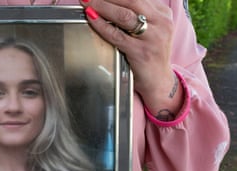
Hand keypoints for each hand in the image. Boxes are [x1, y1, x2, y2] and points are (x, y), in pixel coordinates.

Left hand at [80, 0, 183, 118]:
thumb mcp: (151, 30)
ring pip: (123, 15)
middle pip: (131, 1)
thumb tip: (111, 3)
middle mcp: (161, 22)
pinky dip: (102, 25)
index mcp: (163, 14)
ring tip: (87, 3)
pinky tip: (92, 18)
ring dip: (102, 6)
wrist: (158, 82)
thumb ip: (138, 16)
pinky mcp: (141, 51)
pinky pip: (117, 35)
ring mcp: (152, 37)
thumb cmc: (150, 54)